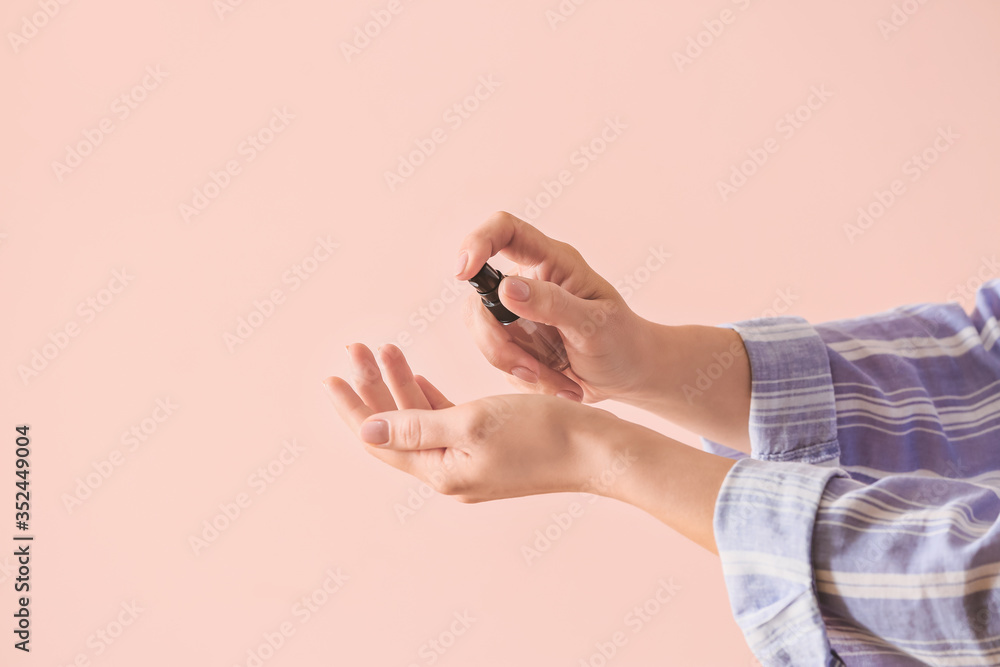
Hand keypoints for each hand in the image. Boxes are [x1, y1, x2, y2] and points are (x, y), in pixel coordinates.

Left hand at [322, 342, 613, 501]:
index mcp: (441, 471)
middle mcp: (450, 473)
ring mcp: (469, 464)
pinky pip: (443, 423)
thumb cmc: (541, 432)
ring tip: (385, 349)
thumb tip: (367, 429)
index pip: (379, 439)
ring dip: (400, 385)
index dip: (354, 406)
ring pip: (418, 421)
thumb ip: (415, 424)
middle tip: (358, 348)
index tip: (332, 376)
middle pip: (395, 427)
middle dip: (374, 386)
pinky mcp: (488, 451)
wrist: (596, 450)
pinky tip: (417, 376)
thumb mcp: (472, 421)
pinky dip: (427, 397)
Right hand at [456, 212, 751, 452]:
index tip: (463, 272)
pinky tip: (558, 383)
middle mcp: (528, 281)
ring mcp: (516, 313)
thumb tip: (505, 288)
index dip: (477, 241)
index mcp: (551, 261)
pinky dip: (526, 379)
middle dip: (496, 339)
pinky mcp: (513, 342)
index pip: (504, 230)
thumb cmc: (623, 341)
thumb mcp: (594, 324)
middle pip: (480, 296)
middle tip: (530, 369)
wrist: (630, 376)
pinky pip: (498, 360)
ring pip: (482, 333)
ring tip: (558, 380)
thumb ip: (551, 304)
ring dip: (514, 365)